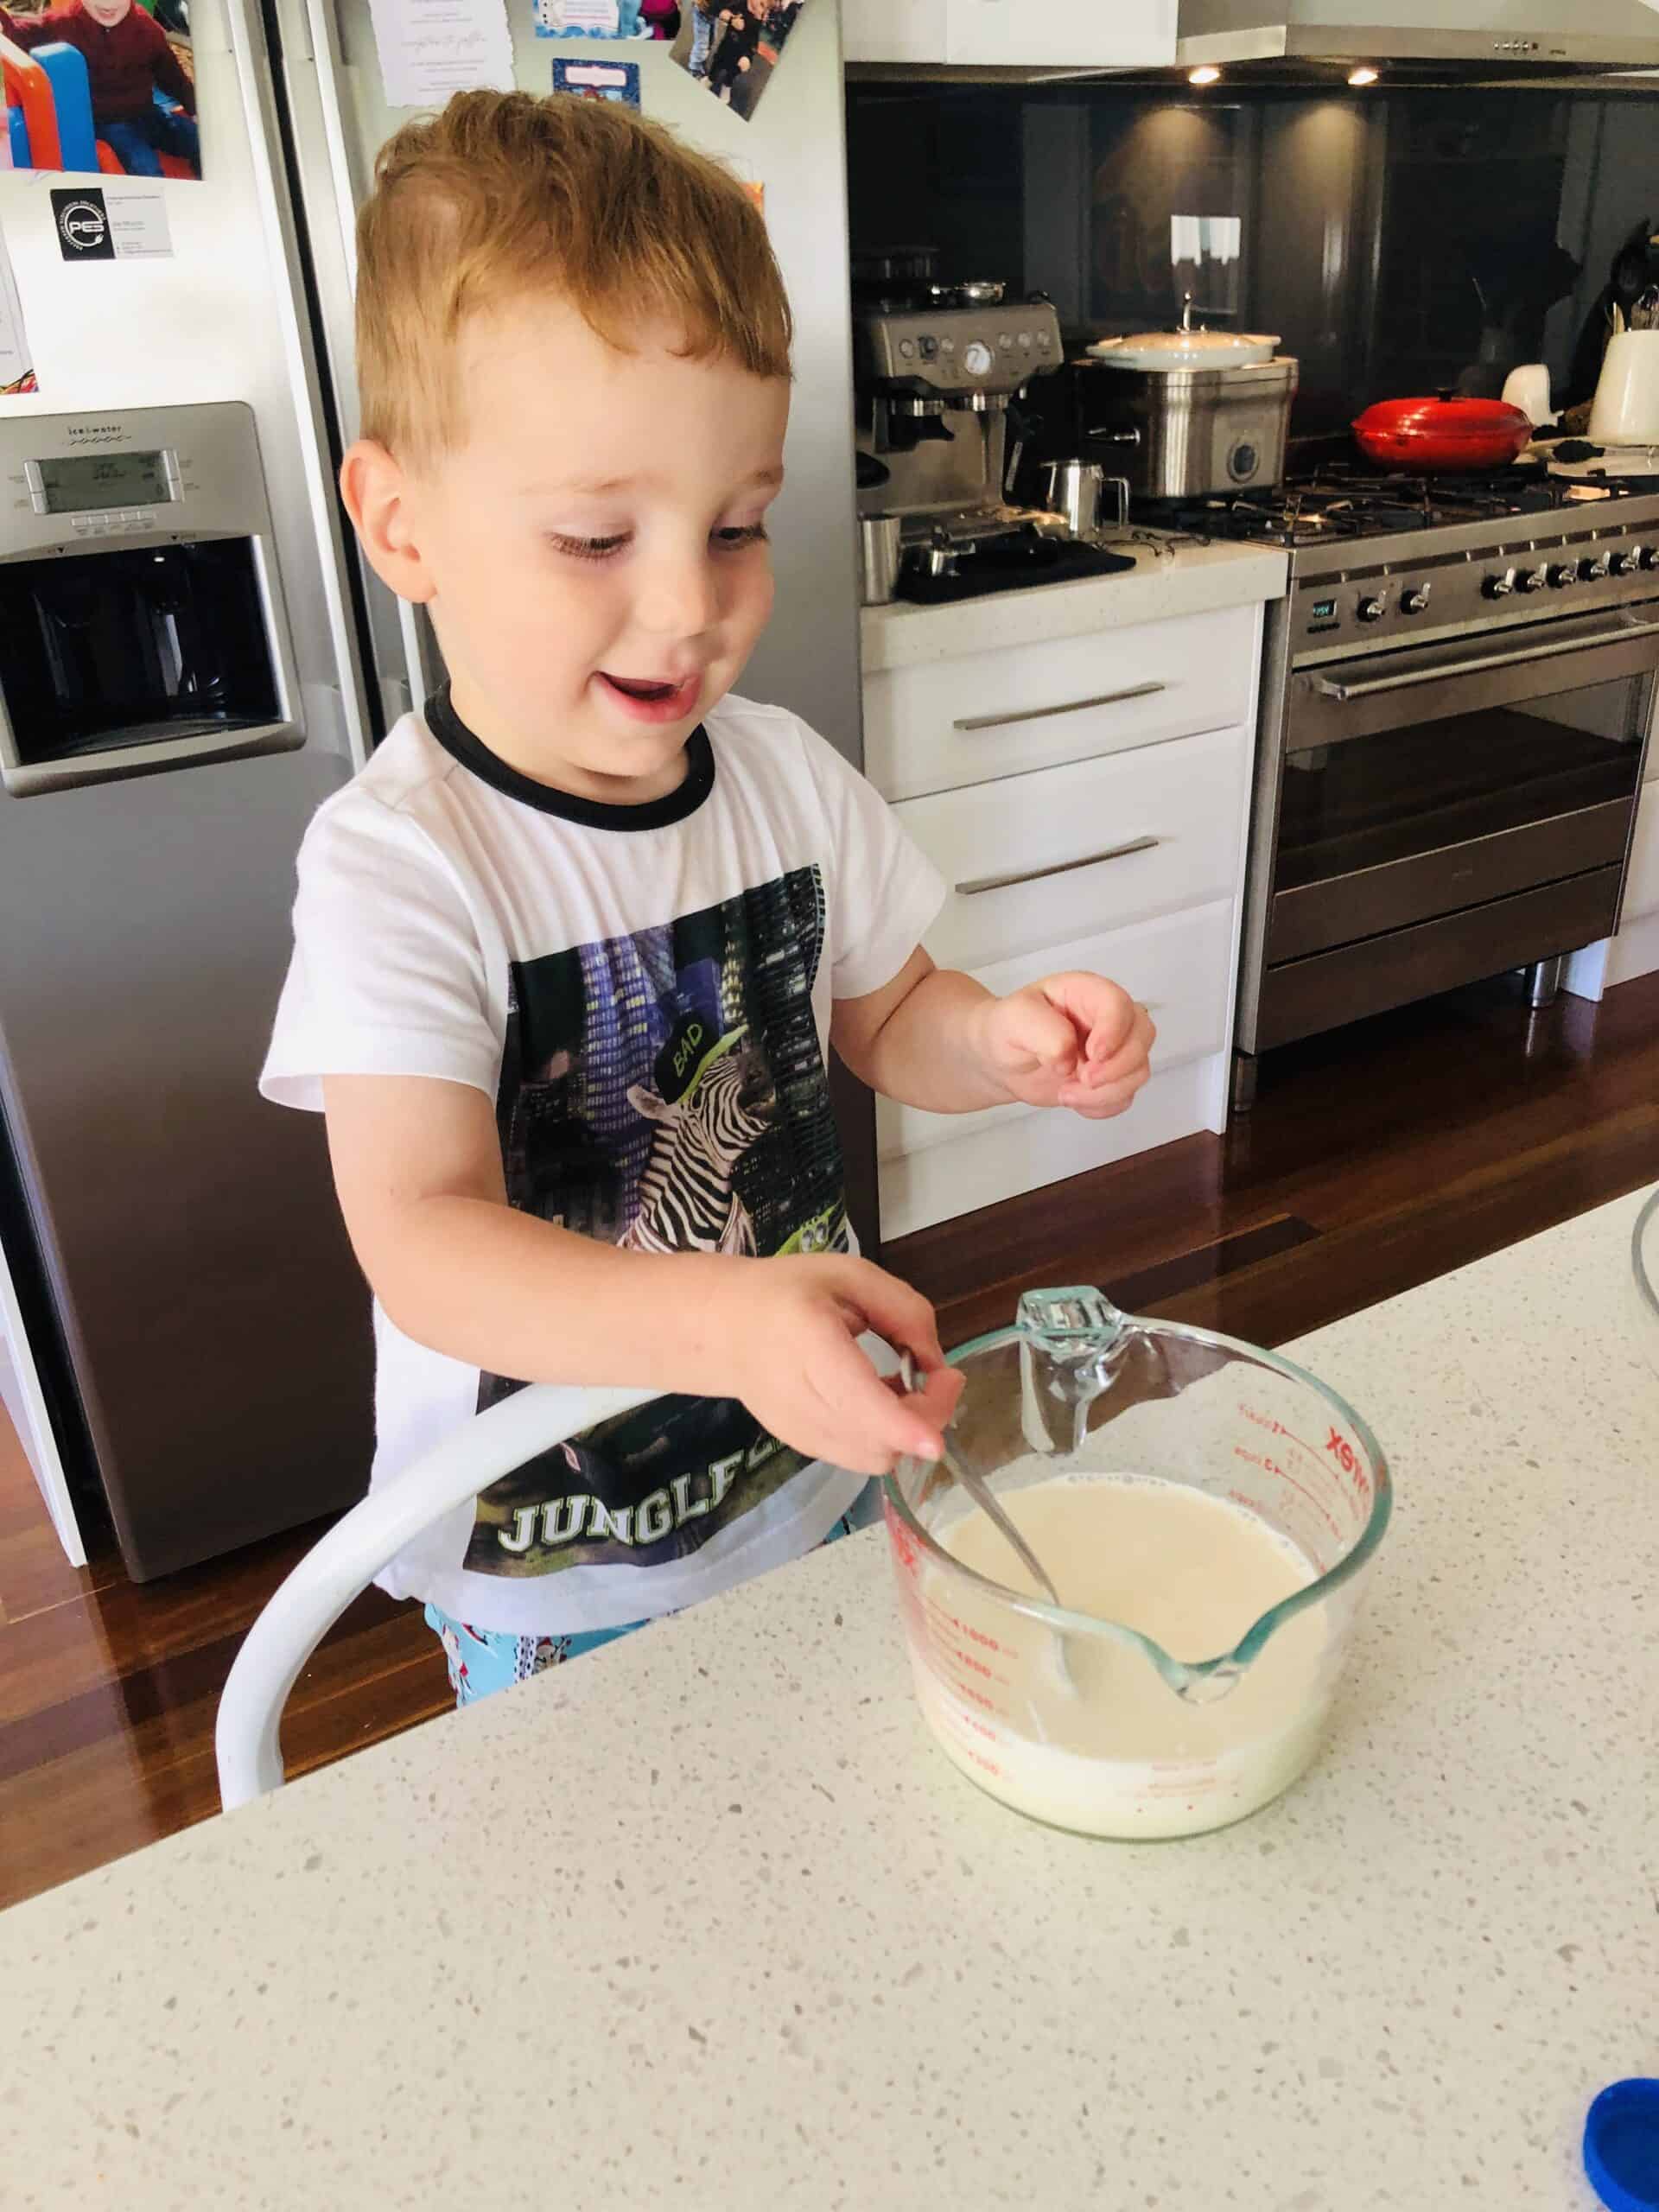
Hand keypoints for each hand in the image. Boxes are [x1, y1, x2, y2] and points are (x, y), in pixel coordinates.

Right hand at [720, 1254, 962, 1475]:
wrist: (719, 1327)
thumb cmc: (785, 1292)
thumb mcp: (849, 1275)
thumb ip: (904, 1311)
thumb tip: (937, 1363)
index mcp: (811, 1345)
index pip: (860, 1403)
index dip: (907, 1426)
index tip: (941, 1425)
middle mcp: (803, 1400)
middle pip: (880, 1442)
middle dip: (927, 1416)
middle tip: (937, 1375)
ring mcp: (800, 1432)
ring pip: (875, 1458)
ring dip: (907, 1429)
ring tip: (902, 1385)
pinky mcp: (803, 1446)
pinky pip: (860, 1456)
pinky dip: (885, 1436)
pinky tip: (878, 1399)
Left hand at [976, 972, 1153, 1119]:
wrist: (1000, 1061)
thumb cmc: (1007, 1030)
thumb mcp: (1014, 1020)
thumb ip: (1044, 1031)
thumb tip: (1070, 1059)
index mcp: (1086, 992)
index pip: (1118, 1003)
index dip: (1114, 1030)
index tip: (1092, 1054)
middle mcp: (1108, 1017)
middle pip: (1143, 1035)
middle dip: (1118, 1066)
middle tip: (1082, 1079)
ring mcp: (1114, 1049)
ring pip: (1139, 1070)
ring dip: (1107, 1091)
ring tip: (1065, 1093)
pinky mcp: (1111, 1078)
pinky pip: (1126, 1095)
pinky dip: (1102, 1106)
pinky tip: (1073, 1099)